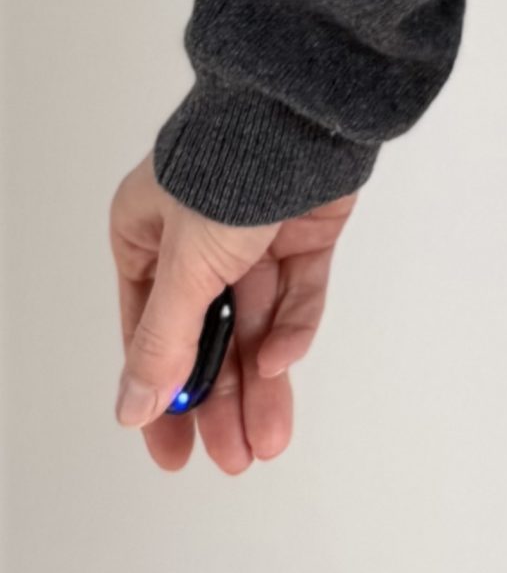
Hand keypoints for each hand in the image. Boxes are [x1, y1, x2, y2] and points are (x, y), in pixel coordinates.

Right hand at [109, 151, 358, 472]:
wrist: (307, 113)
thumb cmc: (230, 166)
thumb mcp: (185, 266)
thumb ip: (162, 342)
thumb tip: (133, 406)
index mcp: (145, 237)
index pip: (149, 336)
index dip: (162, 397)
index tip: (173, 453)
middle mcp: (197, 238)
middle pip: (207, 338)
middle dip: (221, 401)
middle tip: (232, 458)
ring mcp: (254, 234)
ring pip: (256, 323)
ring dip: (262, 381)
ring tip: (267, 441)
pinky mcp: (304, 230)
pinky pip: (298, 293)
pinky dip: (294, 327)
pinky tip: (286, 360)